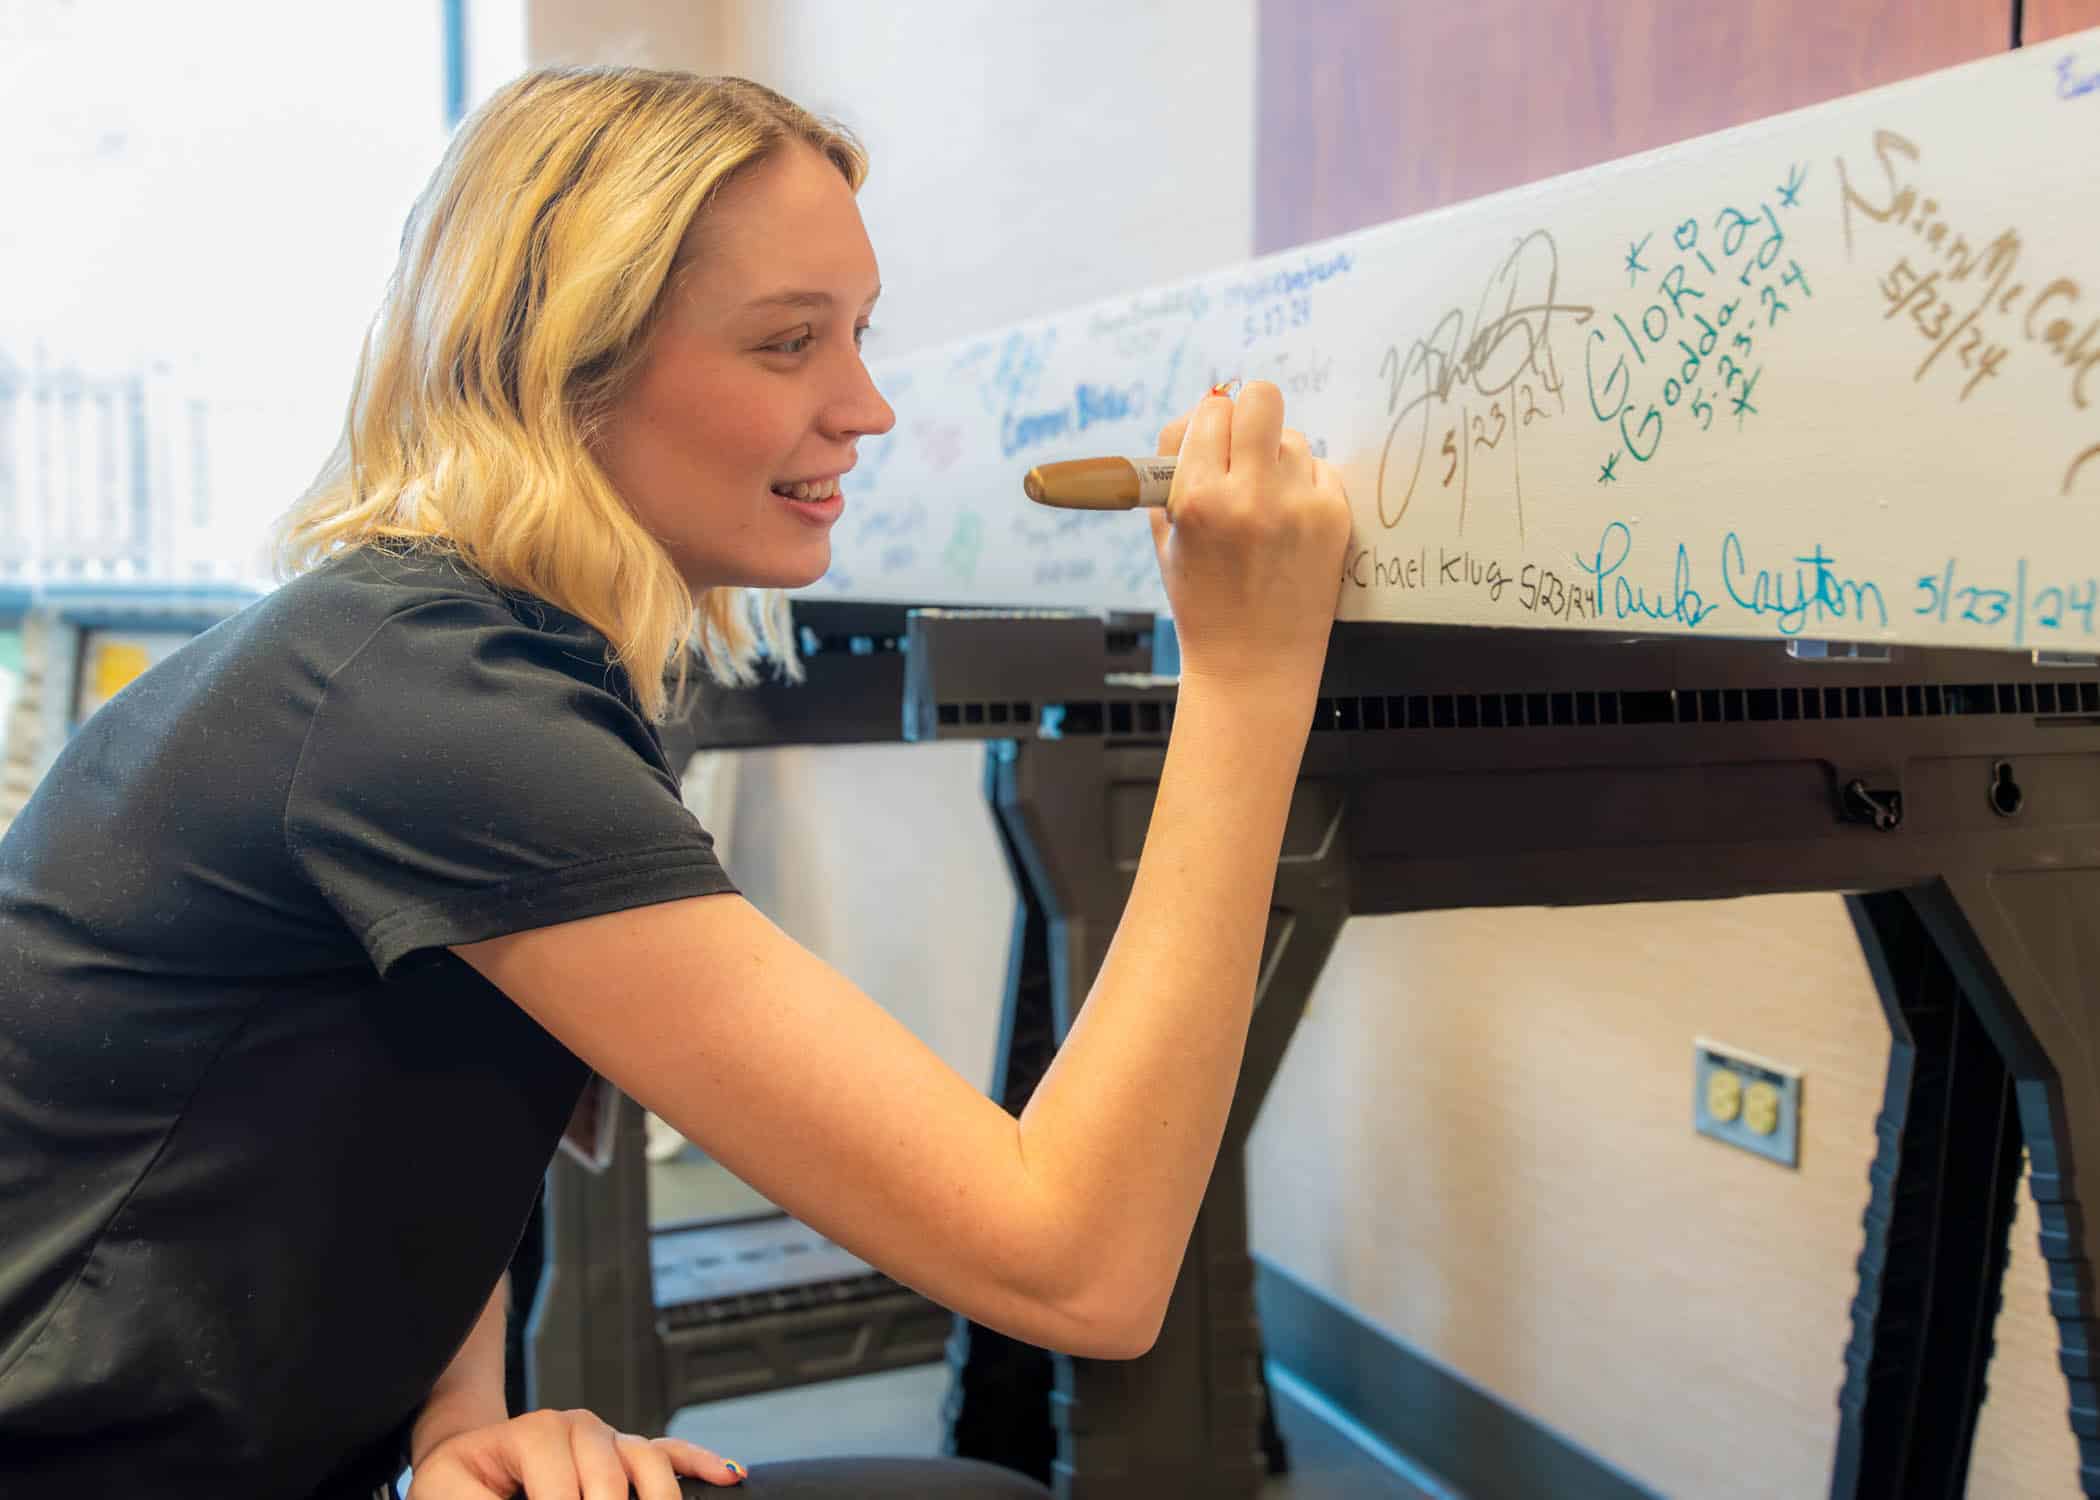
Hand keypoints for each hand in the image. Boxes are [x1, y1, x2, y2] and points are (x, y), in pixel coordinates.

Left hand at [405, 1408, 742, 1497]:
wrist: (465, 1465)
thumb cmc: (456, 1487)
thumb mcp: (452, 1498)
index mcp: (531, 1433)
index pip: (559, 1479)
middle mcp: (578, 1428)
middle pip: (611, 1471)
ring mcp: (608, 1439)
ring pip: (649, 1461)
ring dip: (658, 1498)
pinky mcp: (625, 1456)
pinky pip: (670, 1454)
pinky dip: (700, 1463)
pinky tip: (728, 1476)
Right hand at [1149, 381, 1351, 691]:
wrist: (1253, 665)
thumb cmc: (1202, 600)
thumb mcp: (1166, 535)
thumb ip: (1172, 469)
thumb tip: (1202, 409)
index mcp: (1197, 499)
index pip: (1210, 411)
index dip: (1208, 424)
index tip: (1209, 442)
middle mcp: (1250, 496)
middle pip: (1261, 398)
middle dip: (1249, 411)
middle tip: (1245, 440)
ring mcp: (1298, 506)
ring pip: (1292, 438)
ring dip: (1276, 459)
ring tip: (1264, 506)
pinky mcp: (1334, 517)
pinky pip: (1320, 469)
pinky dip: (1303, 487)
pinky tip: (1289, 525)